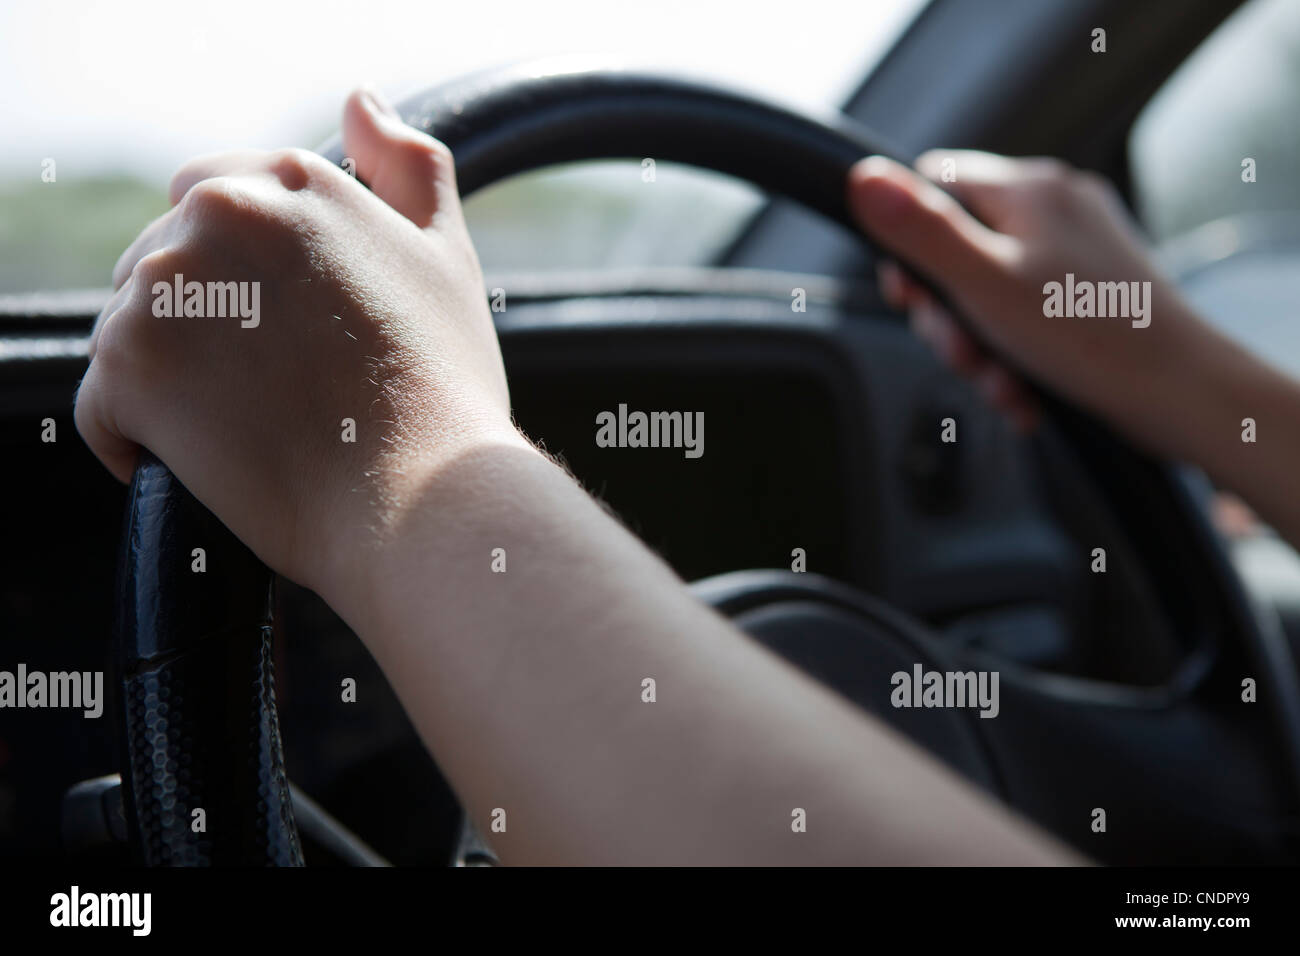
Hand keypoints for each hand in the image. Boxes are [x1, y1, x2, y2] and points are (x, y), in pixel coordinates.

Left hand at [75, 89, 524, 595]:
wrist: (421, 492)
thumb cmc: (443, 384)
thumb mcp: (446, 254)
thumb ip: (409, 165)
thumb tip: (358, 102)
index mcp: (291, 182)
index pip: (208, 199)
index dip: (241, 274)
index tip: (281, 330)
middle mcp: (219, 215)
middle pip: (163, 263)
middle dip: (201, 319)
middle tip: (274, 385)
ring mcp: (166, 288)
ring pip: (133, 331)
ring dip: (174, 379)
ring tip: (251, 426)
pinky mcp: (128, 366)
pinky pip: (102, 406)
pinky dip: (137, 438)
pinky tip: (205, 460)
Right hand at [846, 150, 1208, 437]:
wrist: (1181, 394)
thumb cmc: (1092, 337)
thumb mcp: (982, 283)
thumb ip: (919, 231)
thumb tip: (863, 176)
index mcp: (1028, 189)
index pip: (932, 182)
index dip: (907, 243)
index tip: (910, 295)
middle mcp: (1056, 206)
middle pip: (957, 247)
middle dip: (948, 315)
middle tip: (961, 354)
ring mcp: (1078, 248)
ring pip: (989, 290)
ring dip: (981, 348)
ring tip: (1000, 385)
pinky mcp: (1092, 290)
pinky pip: (1026, 315)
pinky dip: (1015, 356)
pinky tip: (1023, 392)